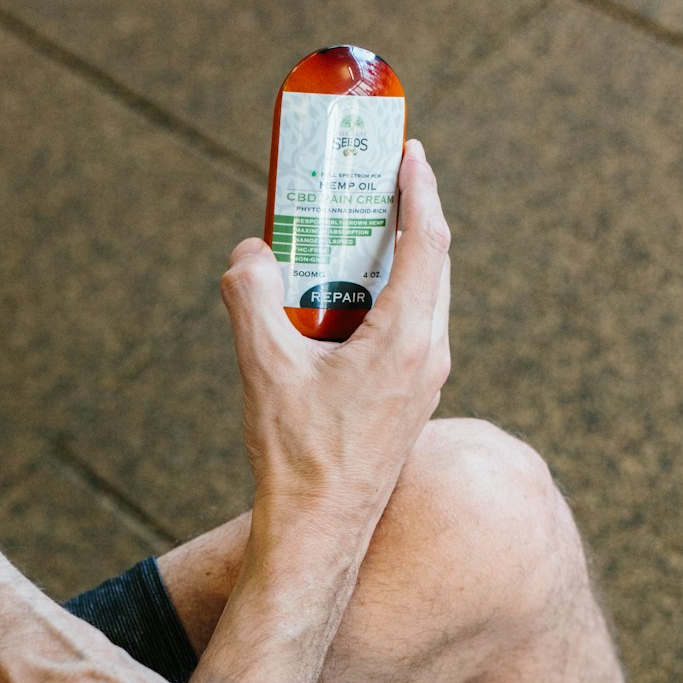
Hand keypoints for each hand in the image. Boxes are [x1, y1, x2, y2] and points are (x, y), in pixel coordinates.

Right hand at [221, 138, 451, 548]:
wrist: (319, 532)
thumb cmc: (298, 457)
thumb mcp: (264, 367)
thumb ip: (252, 296)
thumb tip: (251, 253)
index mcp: (406, 340)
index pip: (428, 241)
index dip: (419, 189)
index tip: (408, 151)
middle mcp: (428, 357)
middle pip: (432, 264)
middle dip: (404, 217)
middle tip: (368, 184)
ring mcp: (424, 382)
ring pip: (422, 299)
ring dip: (392, 261)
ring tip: (349, 240)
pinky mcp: (411, 402)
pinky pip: (409, 331)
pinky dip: (385, 301)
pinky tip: (341, 308)